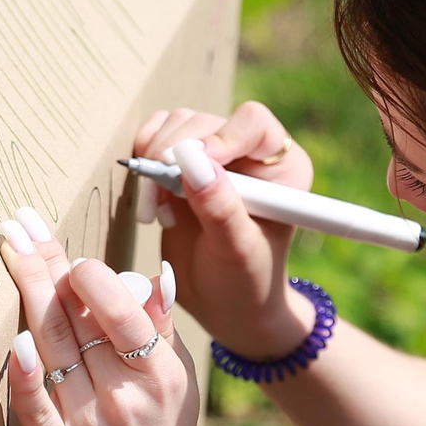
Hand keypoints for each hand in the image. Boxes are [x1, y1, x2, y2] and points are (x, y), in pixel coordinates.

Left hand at [0, 206, 215, 425]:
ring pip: (56, 350)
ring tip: (8, 248)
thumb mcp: (178, 384)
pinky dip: (25, 376)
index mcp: (158, 374)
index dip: (89, 275)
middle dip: (46, 265)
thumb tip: (156, 274)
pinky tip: (15, 341)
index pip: (121, 310)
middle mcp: (125, 396)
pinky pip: (37, 410)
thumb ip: (162, 331)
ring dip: (29, 293)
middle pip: (78, 320)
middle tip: (17, 223)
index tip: (66, 252)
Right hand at [135, 103, 315, 357]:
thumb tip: (191, 160)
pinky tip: (152, 201)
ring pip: (176, 125)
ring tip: (161, 210)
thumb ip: (219, 205)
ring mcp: (214, 155)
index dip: (217, 137)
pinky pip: (155, 136)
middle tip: (161, 195)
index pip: (251, 123)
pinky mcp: (181, 164)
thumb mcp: (236, 250)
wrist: (224, 304)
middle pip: (204, 121)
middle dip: (174, 154)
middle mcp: (250, 153)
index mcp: (282, 167)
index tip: (185, 167)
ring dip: (155, 161)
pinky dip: (143, 160)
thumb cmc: (244, 282)